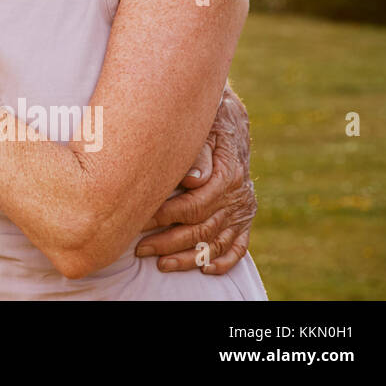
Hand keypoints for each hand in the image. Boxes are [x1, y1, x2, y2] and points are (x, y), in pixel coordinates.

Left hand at [135, 87, 256, 272]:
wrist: (229, 116)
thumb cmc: (205, 121)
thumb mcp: (202, 127)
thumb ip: (198, 153)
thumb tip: (193, 180)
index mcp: (228, 173)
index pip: (194, 205)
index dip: (165, 217)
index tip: (139, 222)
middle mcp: (238, 195)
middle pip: (202, 228)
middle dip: (169, 242)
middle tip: (141, 249)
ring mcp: (244, 208)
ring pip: (217, 242)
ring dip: (189, 257)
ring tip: (162, 265)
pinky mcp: (246, 215)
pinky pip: (239, 245)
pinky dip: (225, 261)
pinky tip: (205, 269)